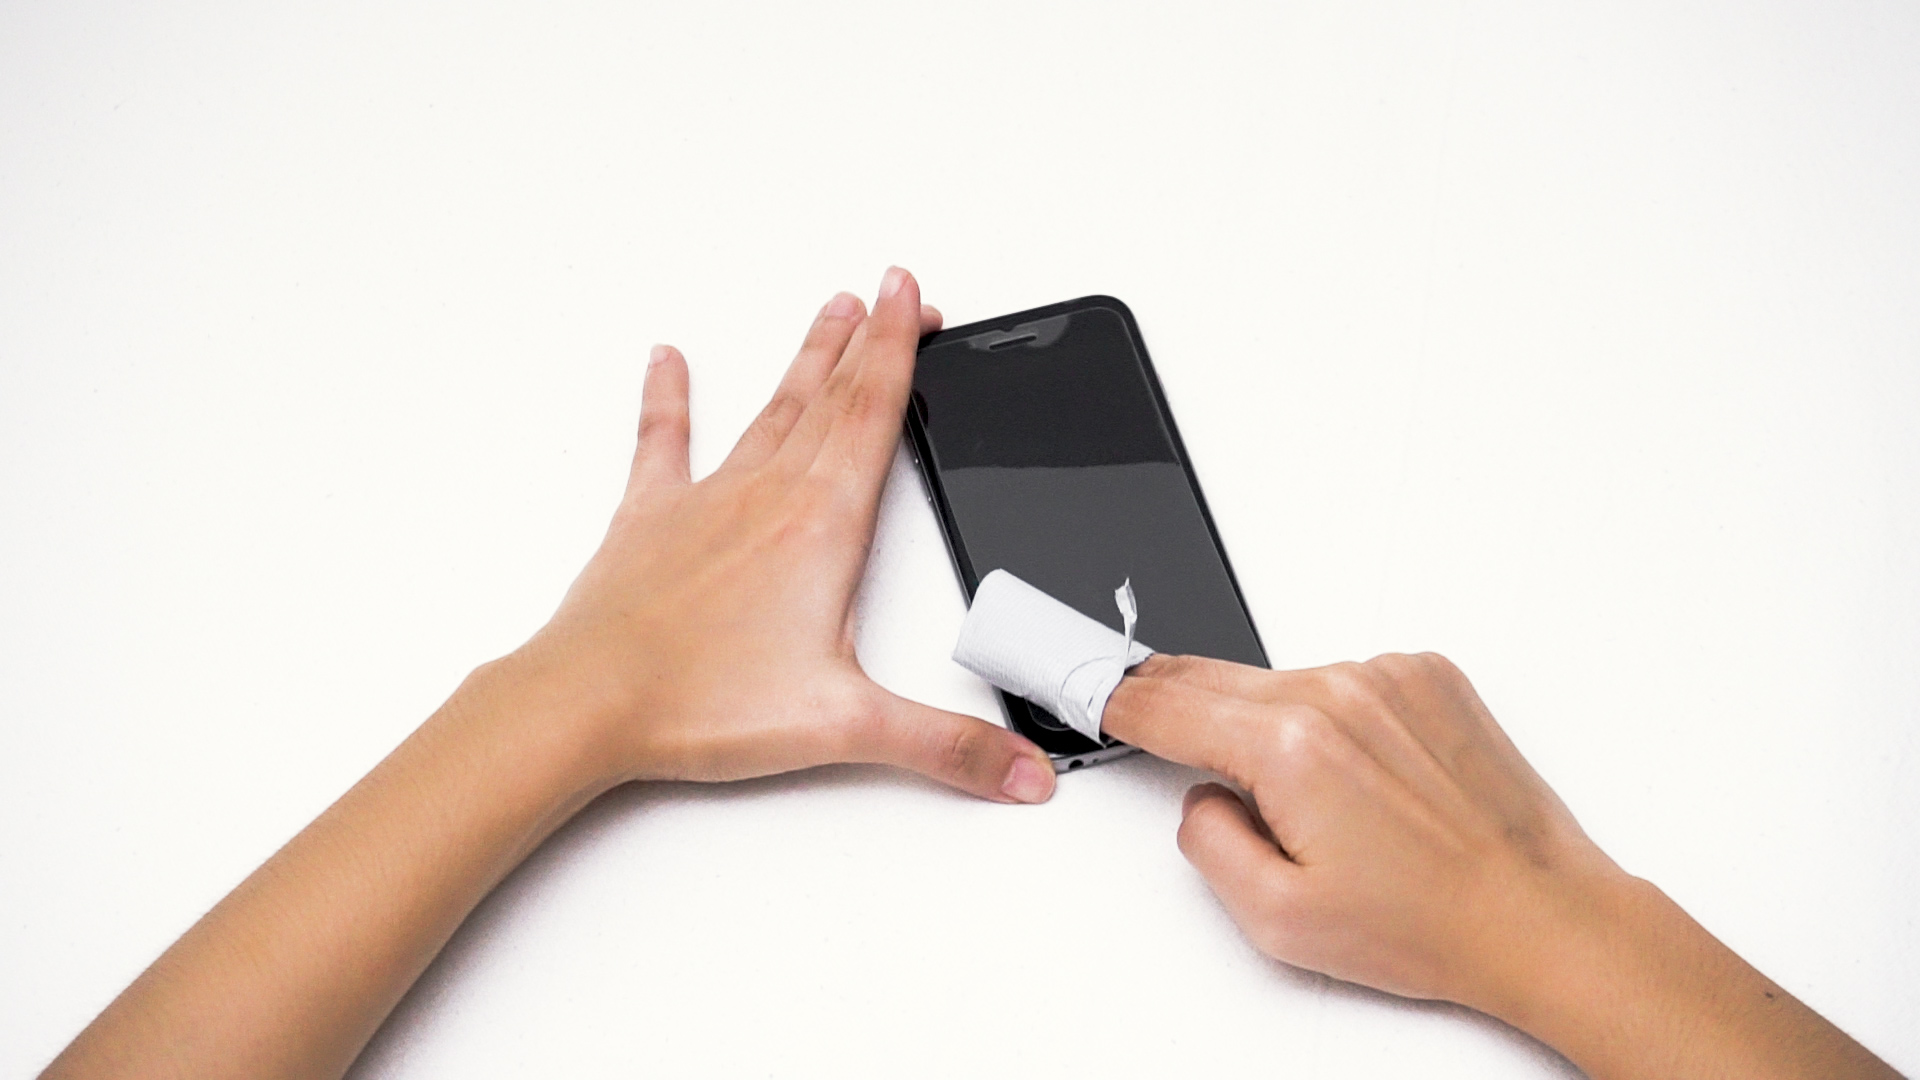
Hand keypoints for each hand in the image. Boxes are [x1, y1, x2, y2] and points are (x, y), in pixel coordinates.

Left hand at [498, 267, 1056, 803]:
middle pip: (832, 397)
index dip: (902, 348)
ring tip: (830, 310)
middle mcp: (768, 495)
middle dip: (870, 340)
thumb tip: (1026, 771)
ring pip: (770, 411)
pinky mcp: (650, 521)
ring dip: (805, 360)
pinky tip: (666, 360)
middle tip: (894, 290)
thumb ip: (946, 746)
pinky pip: (663, 442)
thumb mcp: (845, 725)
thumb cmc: (700, 703)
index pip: (876, 413)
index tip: (914, 294)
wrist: (585, 702)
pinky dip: (667, 399)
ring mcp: (707, 501)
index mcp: (822, 526)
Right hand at [1107, 652, 1610, 1006]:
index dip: (1119, 701)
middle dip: (1172, 696)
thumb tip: (1202, 801)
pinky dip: (1331, 714)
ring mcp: (1389, 677)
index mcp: (1291, 746)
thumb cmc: (1431, 923)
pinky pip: (1345, 681)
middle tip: (1147, 712)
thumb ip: (1209, 843)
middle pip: (1215, 676)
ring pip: (1281, 679)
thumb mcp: (1278, 919)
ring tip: (1300, 795)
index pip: (1169, 706)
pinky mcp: (1429, 677)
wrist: (1541, 915)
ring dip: (1264, 716)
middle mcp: (1339, 692)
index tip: (1097, 695)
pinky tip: (1357, 775)